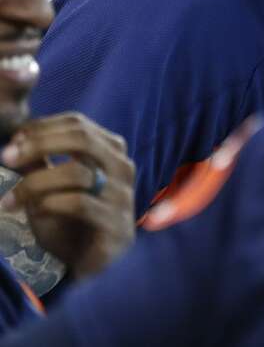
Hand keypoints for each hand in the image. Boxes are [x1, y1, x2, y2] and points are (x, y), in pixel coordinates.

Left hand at [0, 113, 135, 277]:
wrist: (92, 269)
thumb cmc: (71, 225)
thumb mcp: (49, 191)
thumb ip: (38, 166)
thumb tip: (16, 141)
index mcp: (110, 153)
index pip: (78, 124)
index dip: (41, 127)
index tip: (12, 143)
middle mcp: (122, 168)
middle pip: (82, 138)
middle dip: (39, 144)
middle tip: (6, 158)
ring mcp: (123, 195)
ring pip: (77, 172)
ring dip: (34, 183)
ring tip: (9, 200)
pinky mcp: (117, 224)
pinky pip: (79, 204)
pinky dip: (48, 205)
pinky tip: (32, 213)